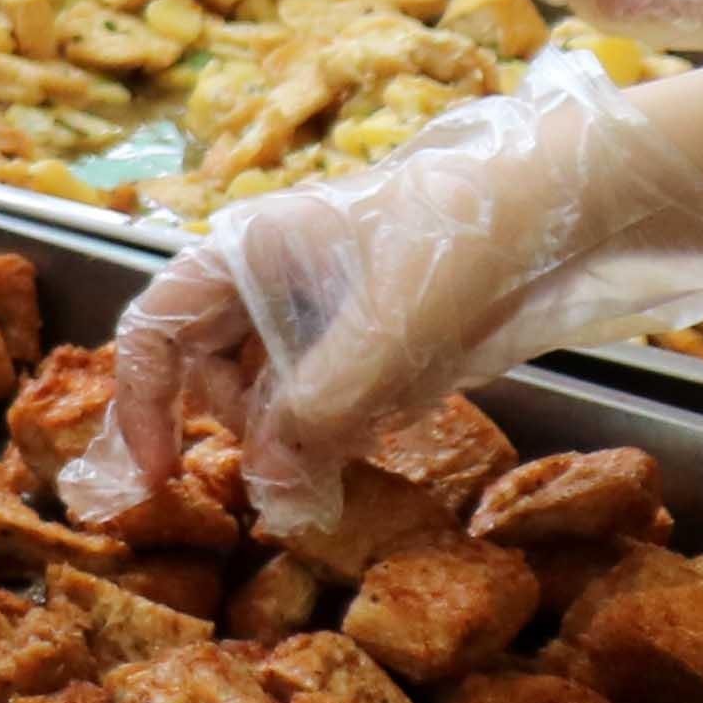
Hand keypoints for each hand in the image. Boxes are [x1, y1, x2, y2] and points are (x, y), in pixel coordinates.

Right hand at [67, 60, 702, 534]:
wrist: (560, 210)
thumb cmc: (455, 246)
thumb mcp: (382, 338)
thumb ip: (316, 417)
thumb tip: (268, 493)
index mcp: (243, 253)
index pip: (154, 330)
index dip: (142, 404)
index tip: (157, 476)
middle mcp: (267, 278)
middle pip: (209, 368)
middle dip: (239, 429)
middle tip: (286, 478)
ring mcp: (319, 306)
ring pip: (271, 388)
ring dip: (295, 436)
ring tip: (339, 462)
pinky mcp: (369, 332)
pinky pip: (326, 393)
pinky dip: (340, 427)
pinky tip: (383, 428)